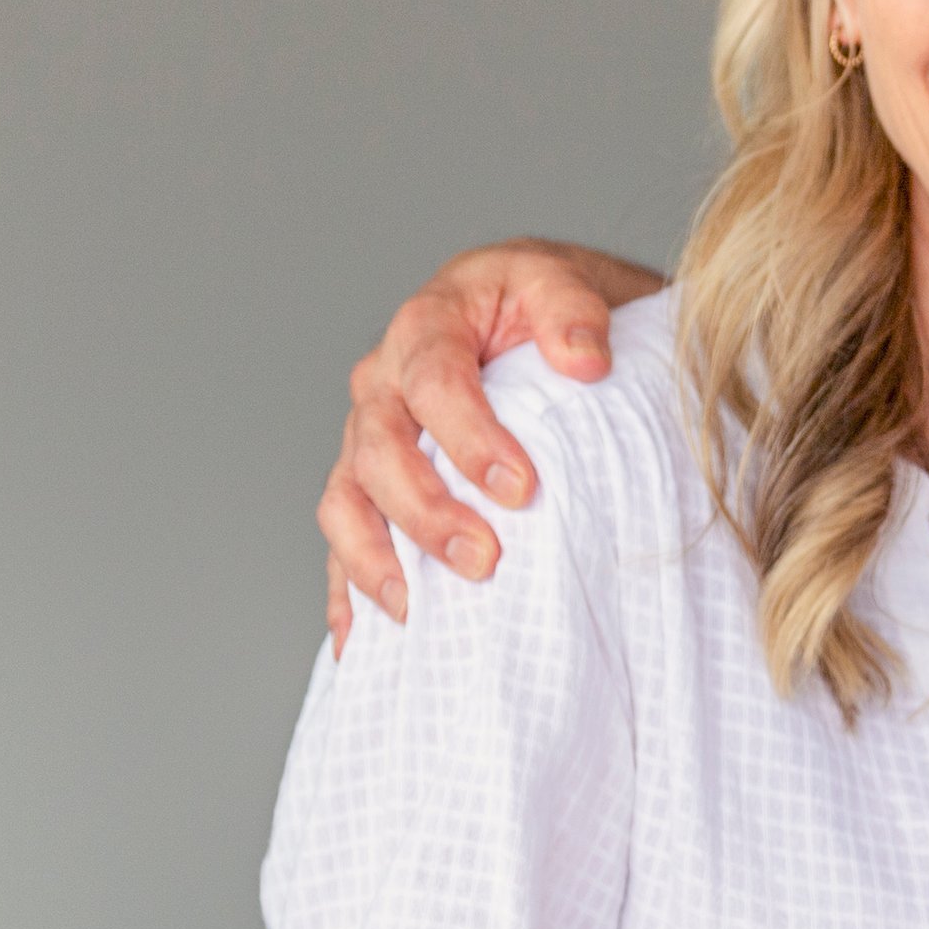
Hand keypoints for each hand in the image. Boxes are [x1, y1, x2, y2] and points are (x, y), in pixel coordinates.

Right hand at [321, 240, 668, 651]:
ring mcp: (365, 439)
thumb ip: (572, 311)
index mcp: (424, 330)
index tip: (521, 489)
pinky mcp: (366, 486)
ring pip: (344, 500)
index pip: (435, 386)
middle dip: (425, 512)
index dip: (471, 439)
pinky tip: (364, 645)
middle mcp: (381, 385)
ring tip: (415, 611)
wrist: (518, 315)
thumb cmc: (538, 306)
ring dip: (374, 559)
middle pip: (379, 451)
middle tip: (482, 559)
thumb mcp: (560, 283)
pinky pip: (343, 540)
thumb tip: (585, 360)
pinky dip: (347, 593)